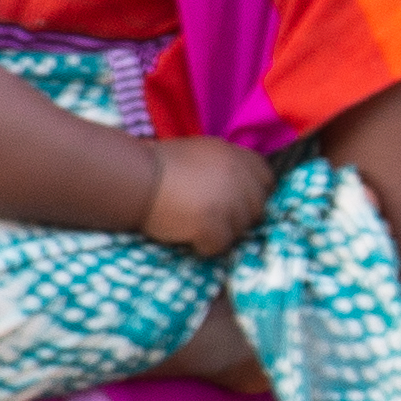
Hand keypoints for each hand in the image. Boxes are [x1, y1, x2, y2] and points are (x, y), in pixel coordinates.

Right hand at [138, 136, 273, 257]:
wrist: (134, 178)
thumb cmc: (158, 165)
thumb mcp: (199, 153)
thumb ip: (224, 168)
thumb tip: (240, 190)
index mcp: (235, 155)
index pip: (266, 179)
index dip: (254, 195)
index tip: (236, 204)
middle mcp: (238, 176)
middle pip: (257, 209)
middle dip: (237, 218)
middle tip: (209, 218)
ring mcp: (228, 201)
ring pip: (240, 231)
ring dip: (220, 233)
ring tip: (193, 224)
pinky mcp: (213, 224)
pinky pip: (219, 246)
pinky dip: (204, 246)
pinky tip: (187, 236)